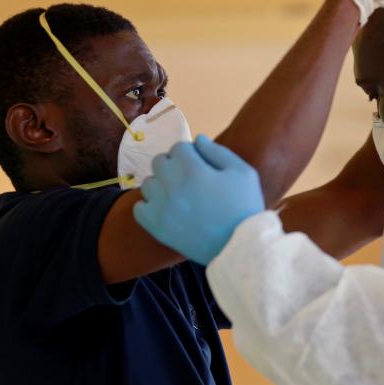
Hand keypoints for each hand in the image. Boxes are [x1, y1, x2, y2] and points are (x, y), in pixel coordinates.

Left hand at [134, 135, 265, 264]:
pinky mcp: (156, 226)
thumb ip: (218, 152)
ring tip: (179, 195)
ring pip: (148, 183)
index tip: (203, 166)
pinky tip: (167, 209)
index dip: (192, 154)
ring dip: (161, 184)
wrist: (239, 246)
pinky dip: (149, 205)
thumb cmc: (244, 206)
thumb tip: (197, 138)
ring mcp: (160, 207)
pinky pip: (139, 208)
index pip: (179, 147)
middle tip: (190, 179)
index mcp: (192, 168)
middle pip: (159, 161)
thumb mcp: (243, 172)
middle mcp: (171, 184)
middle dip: (174, 165)